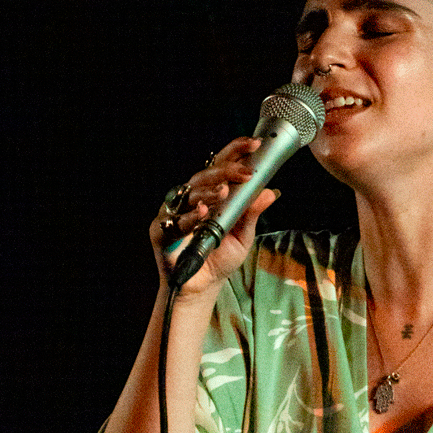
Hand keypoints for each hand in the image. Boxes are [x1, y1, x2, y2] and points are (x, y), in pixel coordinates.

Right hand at [150, 137, 278, 296]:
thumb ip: (252, 213)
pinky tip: (203, 213)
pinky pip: (175, 221)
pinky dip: (190, 217)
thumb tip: (270, 192)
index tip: (255, 144)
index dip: (236, 151)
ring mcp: (173, 213)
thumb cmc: (219, 258)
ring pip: (189, 193)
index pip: (220, 165)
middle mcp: (189, 198)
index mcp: (208, 193)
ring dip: (209, 191)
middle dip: (226, 170)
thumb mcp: (243, 236)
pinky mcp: (161, 231)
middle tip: (246, 173)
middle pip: (204, 175)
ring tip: (225, 192)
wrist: (201, 288)